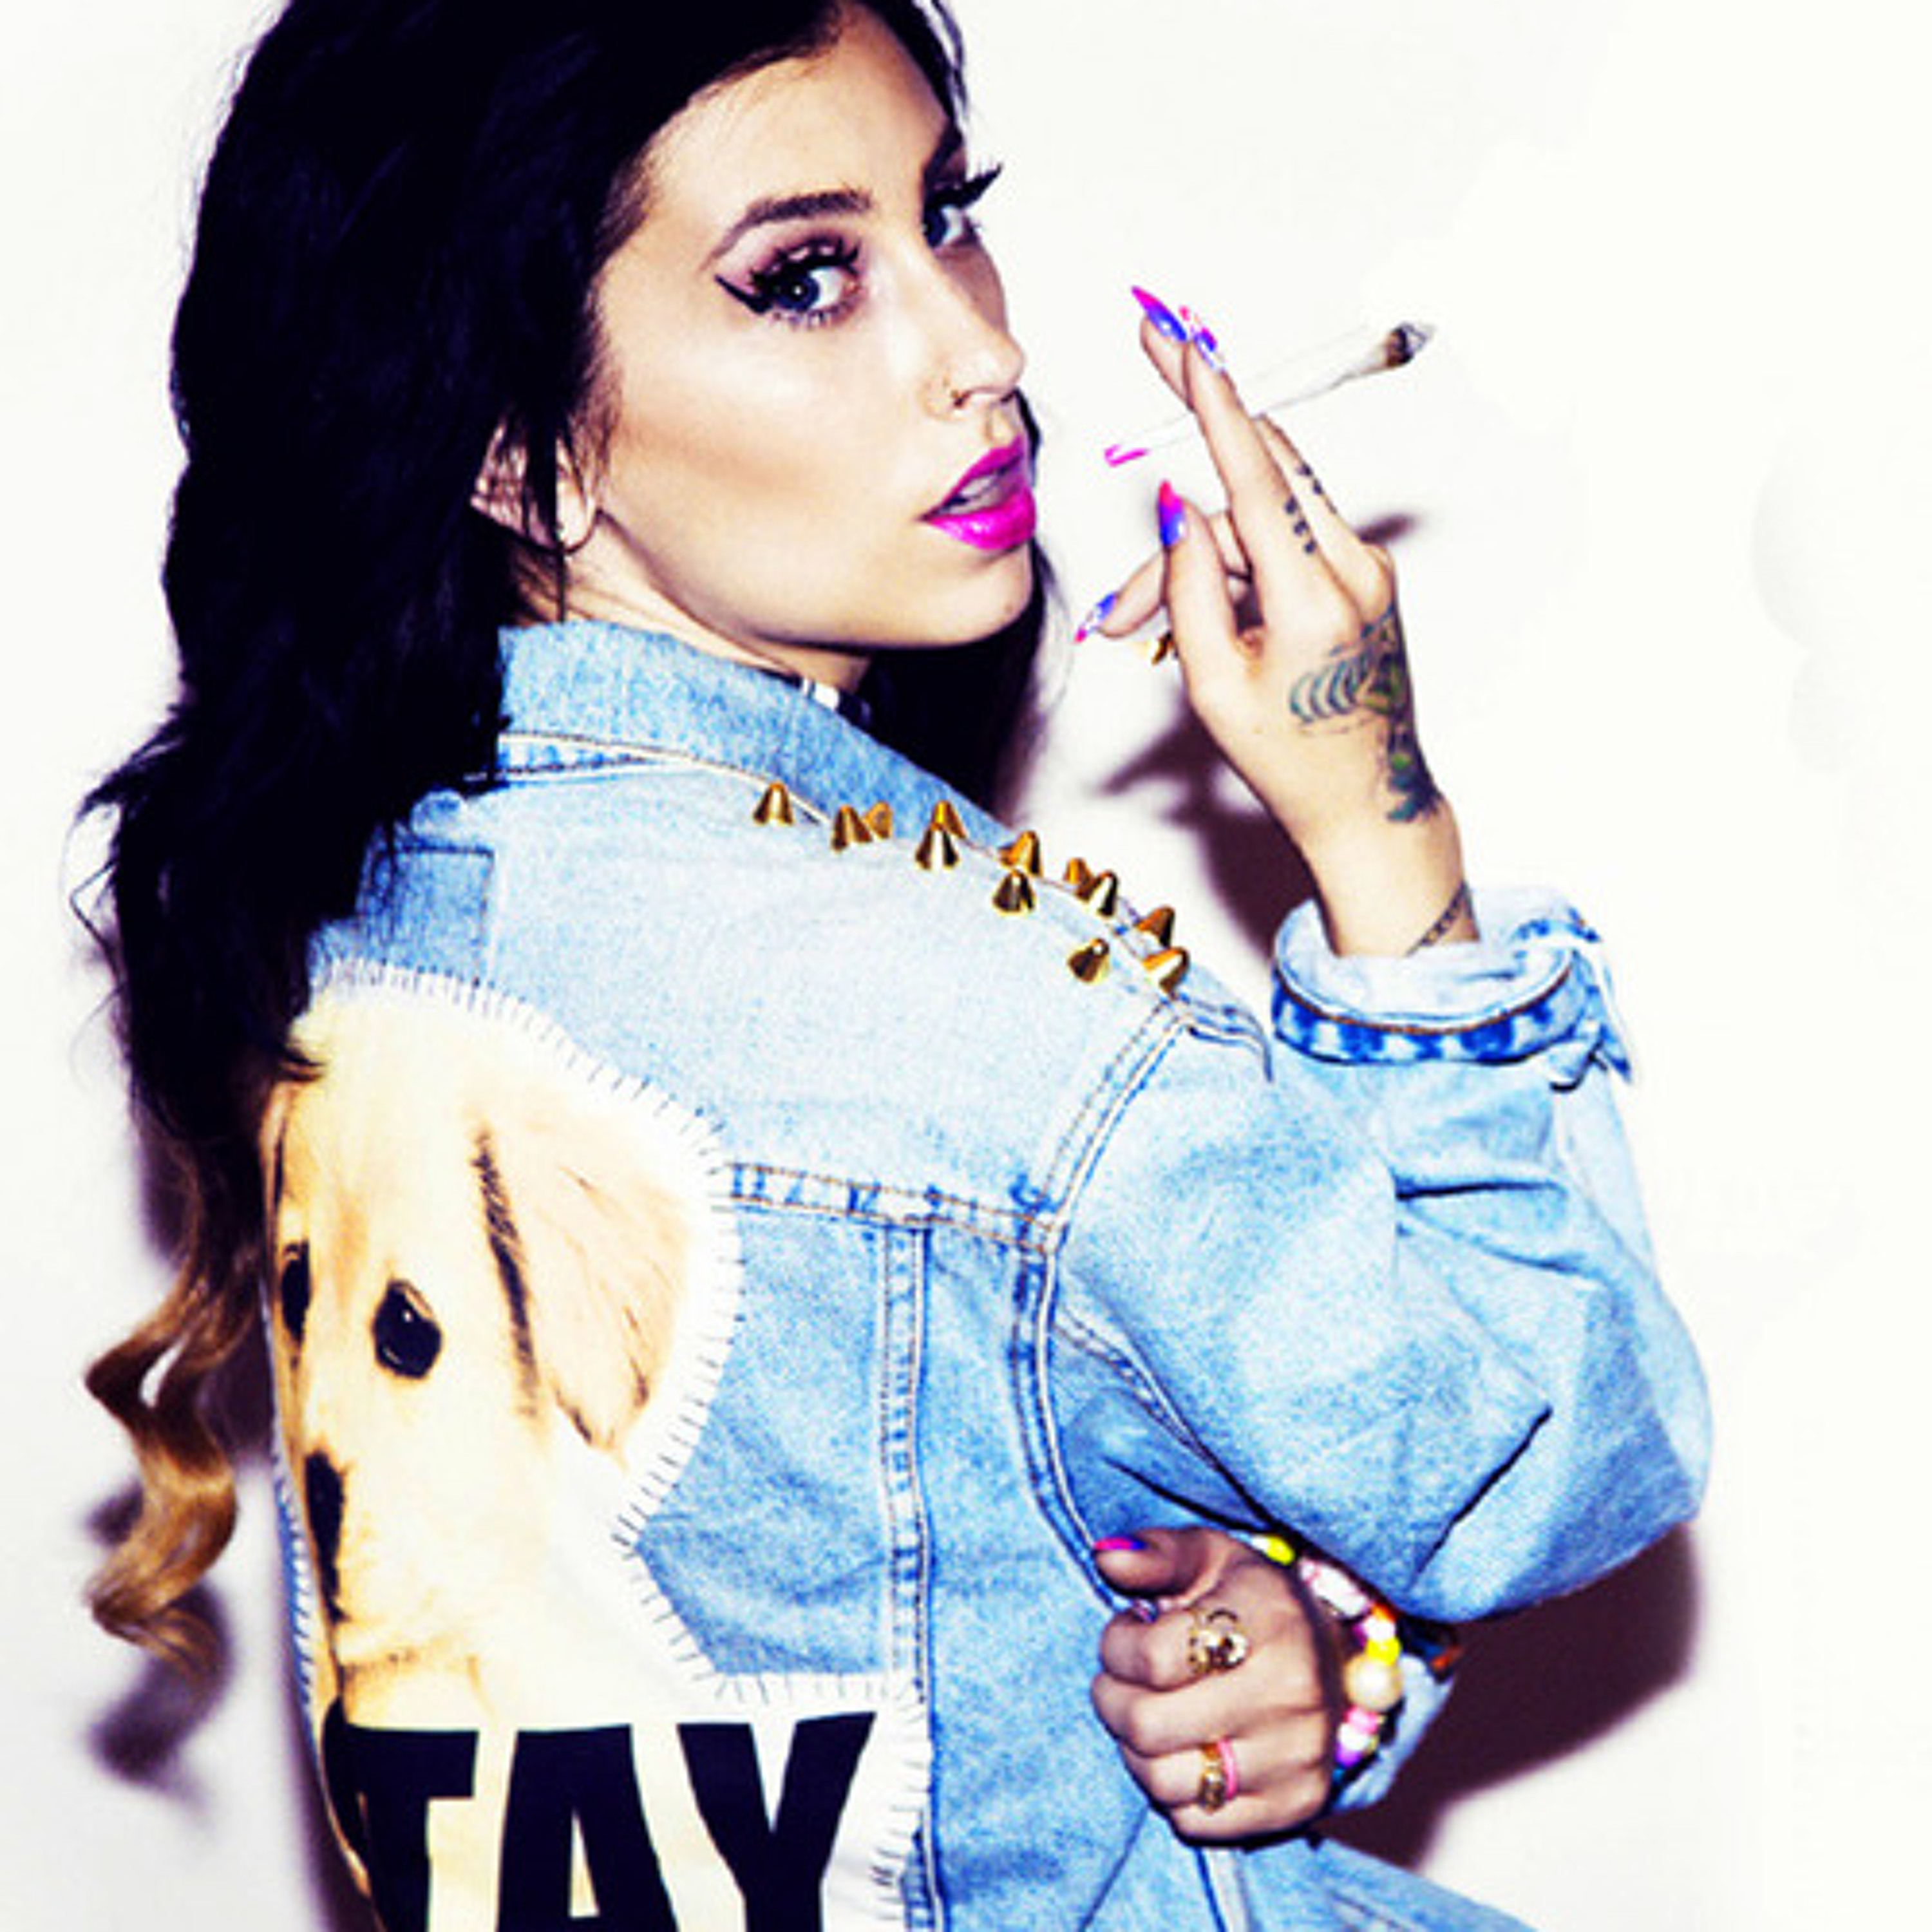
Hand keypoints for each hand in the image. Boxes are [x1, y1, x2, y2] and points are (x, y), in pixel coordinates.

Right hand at [1089, 312, 1474, 955]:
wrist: (1371, 807)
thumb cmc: (1293, 760)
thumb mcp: (1213, 683)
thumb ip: (1188, 587)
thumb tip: (1176, 506)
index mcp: (1316, 595)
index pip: (1255, 470)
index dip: (1211, 397)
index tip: (1180, 338)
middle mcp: (1354, 568)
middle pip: (1248, 493)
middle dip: (1177, 531)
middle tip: (1124, 599)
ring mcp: (1367, 569)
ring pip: (1259, 525)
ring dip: (1199, 567)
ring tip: (1145, 634)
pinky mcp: (1365, 577)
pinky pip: (1285, 547)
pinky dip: (1235, 575)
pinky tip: (1211, 629)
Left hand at [1090, 1528, 1338, 1842]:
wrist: (1331, 1654)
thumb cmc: (1251, 1600)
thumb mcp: (1209, 1557)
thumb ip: (1156, 1554)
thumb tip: (1105, 1557)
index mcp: (1270, 1619)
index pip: (1154, 1657)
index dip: (1117, 1645)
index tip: (1126, 1629)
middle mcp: (1291, 1693)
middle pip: (1149, 1726)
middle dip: (1114, 1700)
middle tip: (1120, 1680)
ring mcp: (1297, 1756)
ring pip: (1164, 1782)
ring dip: (1135, 1750)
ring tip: (1147, 1713)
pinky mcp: (1297, 1804)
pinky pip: (1197, 1823)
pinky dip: (1173, 1792)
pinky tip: (1182, 1749)